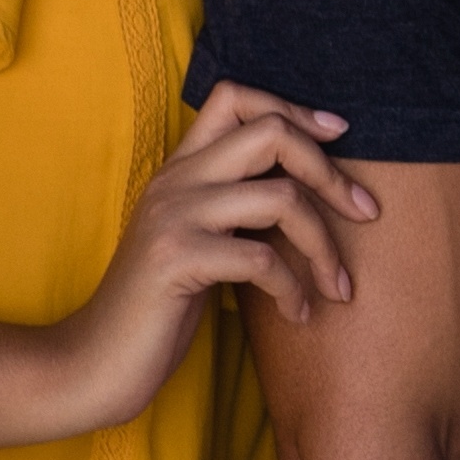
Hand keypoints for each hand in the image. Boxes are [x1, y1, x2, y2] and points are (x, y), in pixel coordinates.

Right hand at [46, 84, 374, 411]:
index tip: (337, 137)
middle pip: (271, 133)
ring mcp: (173, 217)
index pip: (235, 96)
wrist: (93, 363)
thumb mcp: (198, 242)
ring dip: (325, 246)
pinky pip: (263, 260)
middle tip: (366, 213)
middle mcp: (175, 181)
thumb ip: (234, 208)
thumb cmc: (157, 309)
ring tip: (339, 287)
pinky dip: (294, 289)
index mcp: (180, 170)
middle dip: (331, 173)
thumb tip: (309, 190)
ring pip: (281, 197)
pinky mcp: (176, 260)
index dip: (294, 109)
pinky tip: (298, 315)